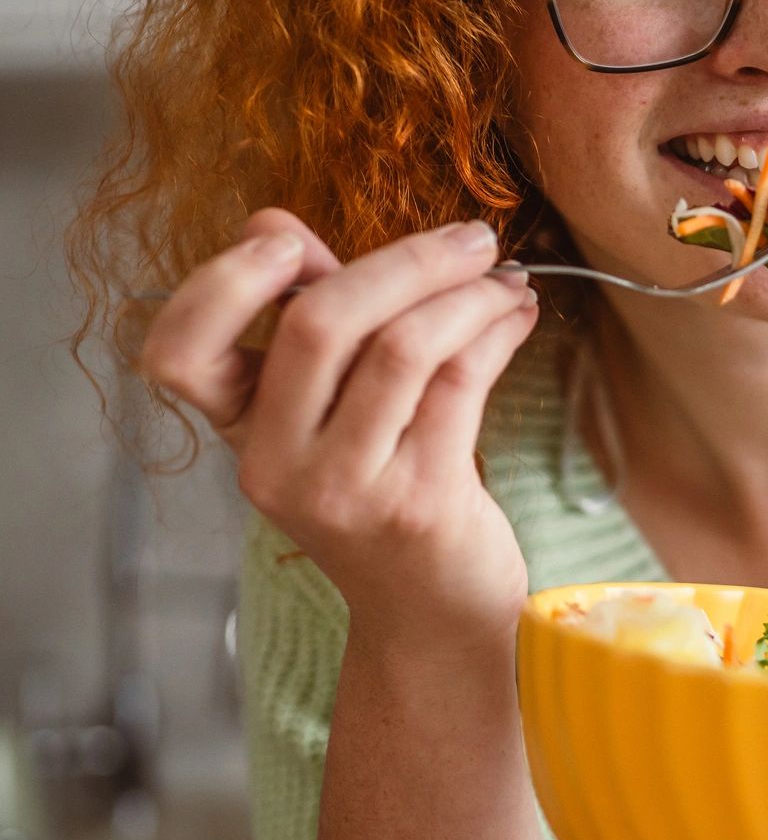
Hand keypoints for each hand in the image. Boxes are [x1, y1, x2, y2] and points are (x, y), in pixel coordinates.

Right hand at [137, 207, 540, 658]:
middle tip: (471, 238)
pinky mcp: (421, 502)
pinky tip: (516, 316)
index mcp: (241, 434)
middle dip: (406, 261)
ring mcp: (347, 488)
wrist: (431, 615)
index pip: (178, 356)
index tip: (286, 241)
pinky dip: (496, 333)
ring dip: (469, 295)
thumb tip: (277, 224)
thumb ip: (310, 321)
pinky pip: (460, 382)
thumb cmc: (384, 494)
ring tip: (506, 280)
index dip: (218, 284)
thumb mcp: (330, 417)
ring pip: (404, 346)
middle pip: (317, 324)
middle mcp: (279, 465)